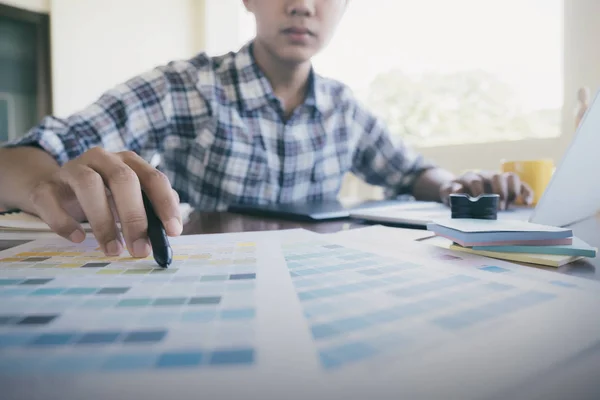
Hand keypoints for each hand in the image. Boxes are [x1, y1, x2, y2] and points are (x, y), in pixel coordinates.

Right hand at [27, 147, 181, 256]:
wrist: (54, 188)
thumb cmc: (103, 196)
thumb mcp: (130, 199)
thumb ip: (151, 210)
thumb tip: (170, 230)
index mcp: (128, 161)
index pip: (154, 178)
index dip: (165, 205)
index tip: (173, 232)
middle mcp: (102, 159)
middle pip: (123, 180)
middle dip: (135, 217)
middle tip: (141, 249)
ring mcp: (72, 169)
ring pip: (89, 185)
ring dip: (104, 222)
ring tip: (113, 250)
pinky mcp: (46, 187)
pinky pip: (51, 201)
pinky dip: (65, 222)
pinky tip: (78, 238)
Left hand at [439, 170, 533, 209]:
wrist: (459, 187)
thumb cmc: (454, 193)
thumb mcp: (447, 193)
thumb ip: (449, 191)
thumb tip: (458, 190)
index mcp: (469, 177)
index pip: (475, 180)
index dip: (477, 191)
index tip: (479, 203)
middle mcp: (485, 175)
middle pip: (495, 176)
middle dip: (498, 192)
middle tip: (498, 208)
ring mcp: (498, 179)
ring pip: (510, 177)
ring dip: (511, 192)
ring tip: (507, 207)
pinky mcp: (509, 185)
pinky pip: (521, 184)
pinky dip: (526, 192)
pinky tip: (527, 203)